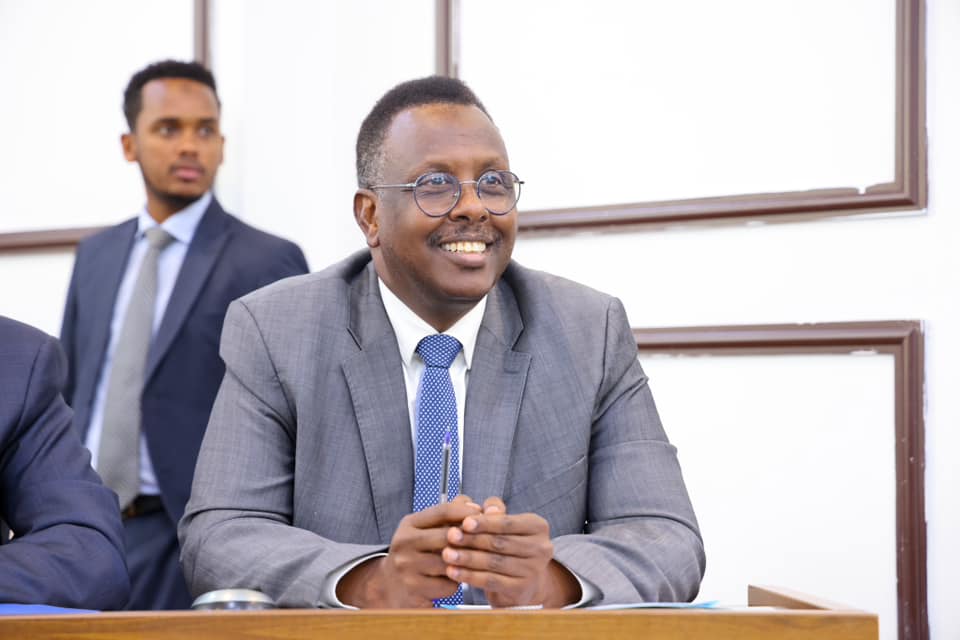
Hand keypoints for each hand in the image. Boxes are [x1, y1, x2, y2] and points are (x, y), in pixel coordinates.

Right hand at [337, 495, 481, 607]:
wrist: (389, 585)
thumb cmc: (415, 553)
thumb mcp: (424, 529)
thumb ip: (448, 515)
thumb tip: (474, 506)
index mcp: (409, 524)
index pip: (442, 512)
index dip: (465, 512)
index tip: (481, 514)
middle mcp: (404, 543)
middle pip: (447, 536)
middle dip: (468, 539)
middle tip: (484, 541)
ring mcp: (407, 567)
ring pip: (449, 562)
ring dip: (463, 563)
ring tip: (465, 562)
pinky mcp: (414, 590)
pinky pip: (448, 585)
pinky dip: (455, 583)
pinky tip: (451, 579)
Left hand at [442, 497, 579, 607]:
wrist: (520, 580)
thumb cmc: (508, 544)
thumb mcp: (503, 524)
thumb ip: (494, 511)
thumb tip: (488, 508)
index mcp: (538, 526)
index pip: (508, 523)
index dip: (485, 523)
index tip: (464, 522)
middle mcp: (541, 548)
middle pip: (500, 543)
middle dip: (472, 540)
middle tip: (450, 537)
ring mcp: (534, 570)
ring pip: (494, 562)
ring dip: (467, 558)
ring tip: (446, 554)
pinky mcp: (522, 589)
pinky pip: (491, 581)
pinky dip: (470, 576)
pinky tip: (453, 572)